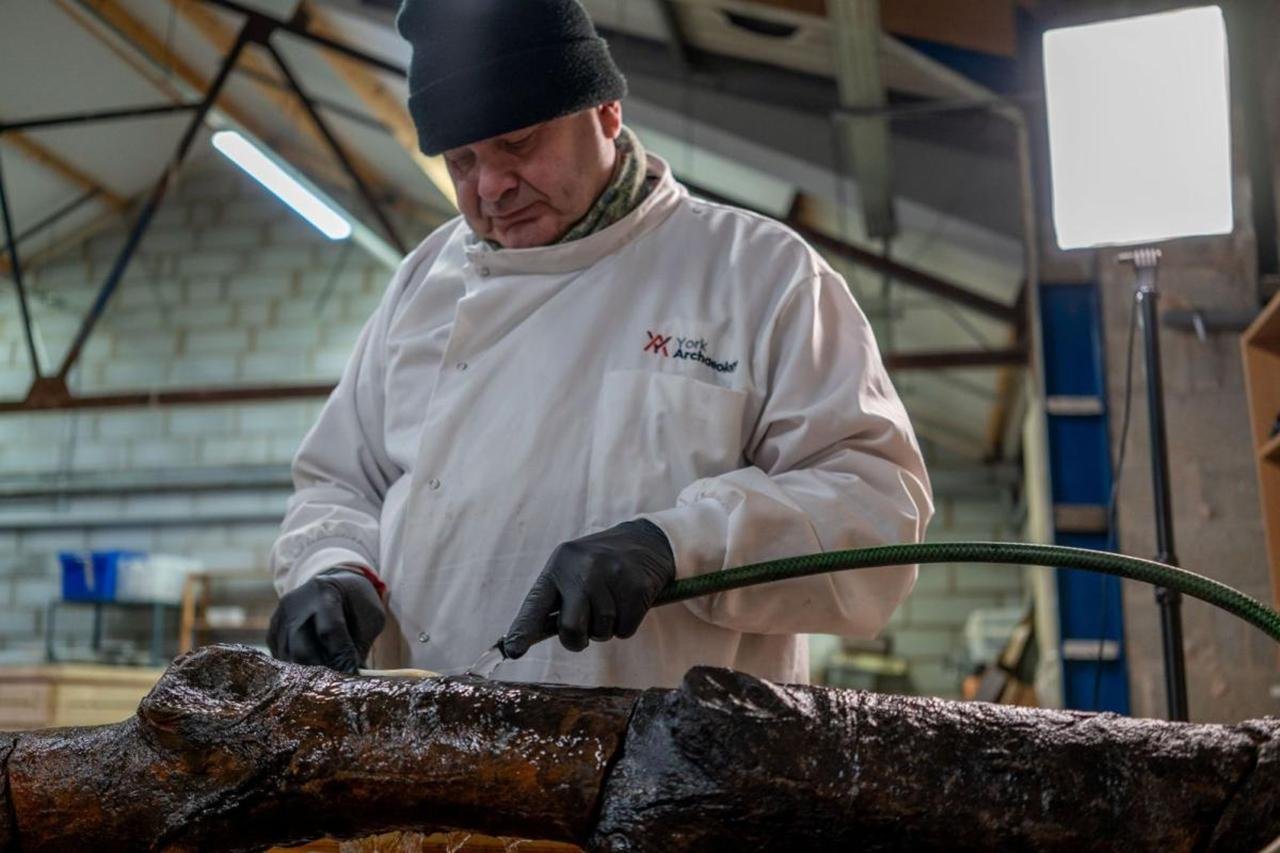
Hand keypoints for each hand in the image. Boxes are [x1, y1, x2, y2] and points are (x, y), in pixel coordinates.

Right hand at [267, 567, 385, 673]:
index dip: (340, 658)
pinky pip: (280, 659)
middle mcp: (296, 604)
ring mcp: (280, 618)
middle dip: (321, 672)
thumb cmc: (357, 603)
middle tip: (337, 685)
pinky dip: (297, 671)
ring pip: (289, 658)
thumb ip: (359, 644)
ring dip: (309, 676)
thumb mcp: (369, 616)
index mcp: (325, 593)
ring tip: (327, 683)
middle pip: (301, 649)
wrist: (335, 585)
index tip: (351, 676)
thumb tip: (351, 678)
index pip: (329, 631)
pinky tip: (312, 675)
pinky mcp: (272, 631)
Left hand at [503, 520, 674, 657]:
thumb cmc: (599, 566)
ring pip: (602, 631)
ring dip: (605, 629)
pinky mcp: (637, 587)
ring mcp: (612, 576)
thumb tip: (525, 641)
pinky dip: (626, 625)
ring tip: (610, 605)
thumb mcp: (573, 570)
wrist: (645, 541)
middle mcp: (583, 568)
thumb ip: (556, 601)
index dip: (523, 630)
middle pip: (571, 628)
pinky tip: (627, 602)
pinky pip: (625, 630)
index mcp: (559, 565)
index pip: (536, 603)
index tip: (512, 651)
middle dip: (577, 640)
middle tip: (584, 633)